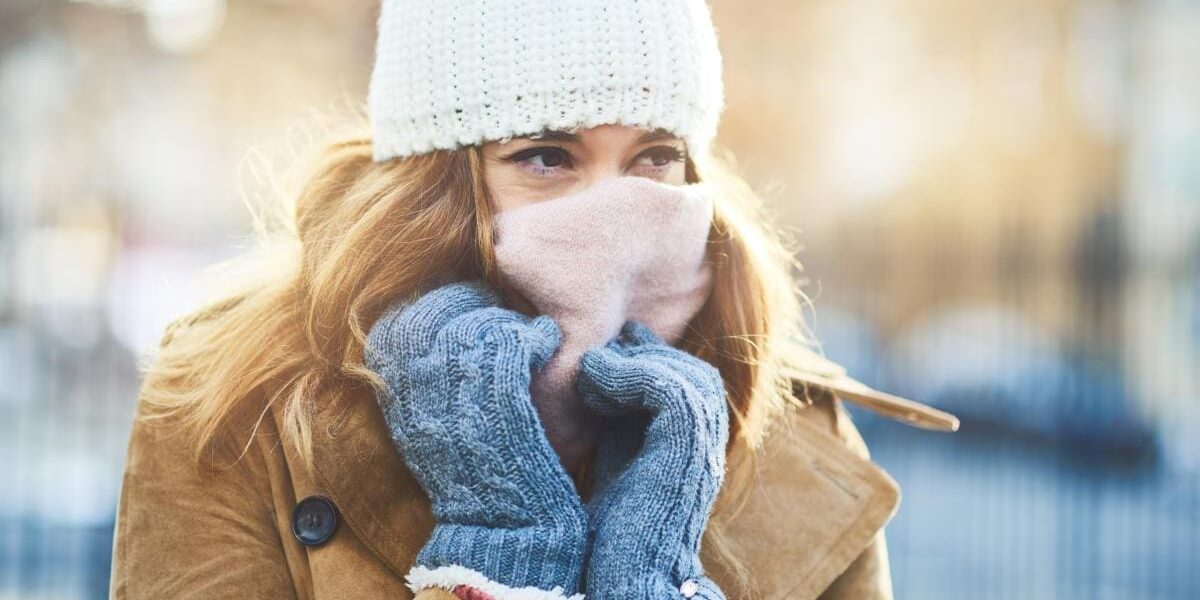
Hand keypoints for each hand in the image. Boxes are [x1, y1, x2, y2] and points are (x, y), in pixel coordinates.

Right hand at [365, 280, 586, 597]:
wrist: (500, 528)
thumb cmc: (472, 475)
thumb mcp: (427, 426)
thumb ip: (421, 379)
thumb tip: (430, 325)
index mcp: (395, 393)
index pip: (404, 320)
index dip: (437, 303)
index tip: (465, 303)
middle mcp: (417, 387)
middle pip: (438, 312)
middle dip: (471, 301)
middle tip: (498, 306)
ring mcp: (457, 391)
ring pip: (478, 323)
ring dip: (506, 319)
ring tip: (525, 332)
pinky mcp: (500, 397)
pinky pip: (514, 341)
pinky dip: (534, 334)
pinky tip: (544, 341)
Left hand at [576, 320, 729, 599]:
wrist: (626, 574)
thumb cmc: (612, 529)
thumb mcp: (617, 458)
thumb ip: (619, 420)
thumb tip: (599, 375)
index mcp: (695, 445)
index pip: (684, 381)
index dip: (646, 361)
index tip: (605, 353)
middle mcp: (708, 444)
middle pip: (690, 372)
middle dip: (643, 356)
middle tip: (600, 354)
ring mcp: (704, 444)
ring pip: (681, 373)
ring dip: (631, 363)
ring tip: (591, 370)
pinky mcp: (688, 446)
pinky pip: (665, 387)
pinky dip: (626, 374)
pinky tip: (594, 381)